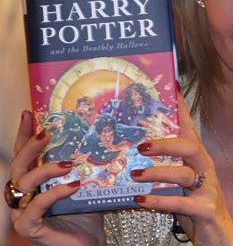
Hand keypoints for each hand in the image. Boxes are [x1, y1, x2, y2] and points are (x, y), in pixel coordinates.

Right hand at [9, 111, 104, 245]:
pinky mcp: (29, 227)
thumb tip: (100, 134)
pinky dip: (55, 193)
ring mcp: (23, 211)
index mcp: (36, 181)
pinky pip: (36, 205)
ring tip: (68, 164)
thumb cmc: (85, 212)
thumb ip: (83, 163)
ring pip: (23, 183)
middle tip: (47, 133)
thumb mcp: (84, 181)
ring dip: (45, 169)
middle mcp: (25, 194)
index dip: (24, 134)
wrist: (89, 243)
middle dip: (30, 146)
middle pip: (18, 165)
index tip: (28, 114)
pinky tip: (73, 185)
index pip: (25, 154)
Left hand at [131, 92, 232, 245]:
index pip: (189, 127)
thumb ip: (166, 167)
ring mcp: (208, 189)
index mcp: (198, 158)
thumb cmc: (196, 206)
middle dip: (166, 142)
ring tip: (135, 175)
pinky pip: (182, 204)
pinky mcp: (207, 210)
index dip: (181, 107)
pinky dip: (160, 201)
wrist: (219, 238)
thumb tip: (136, 152)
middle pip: (190, 146)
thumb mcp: (182, 182)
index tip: (171, 86)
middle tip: (141, 146)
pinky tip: (141, 200)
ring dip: (158, 173)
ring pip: (184, 174)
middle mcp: (205, 168)